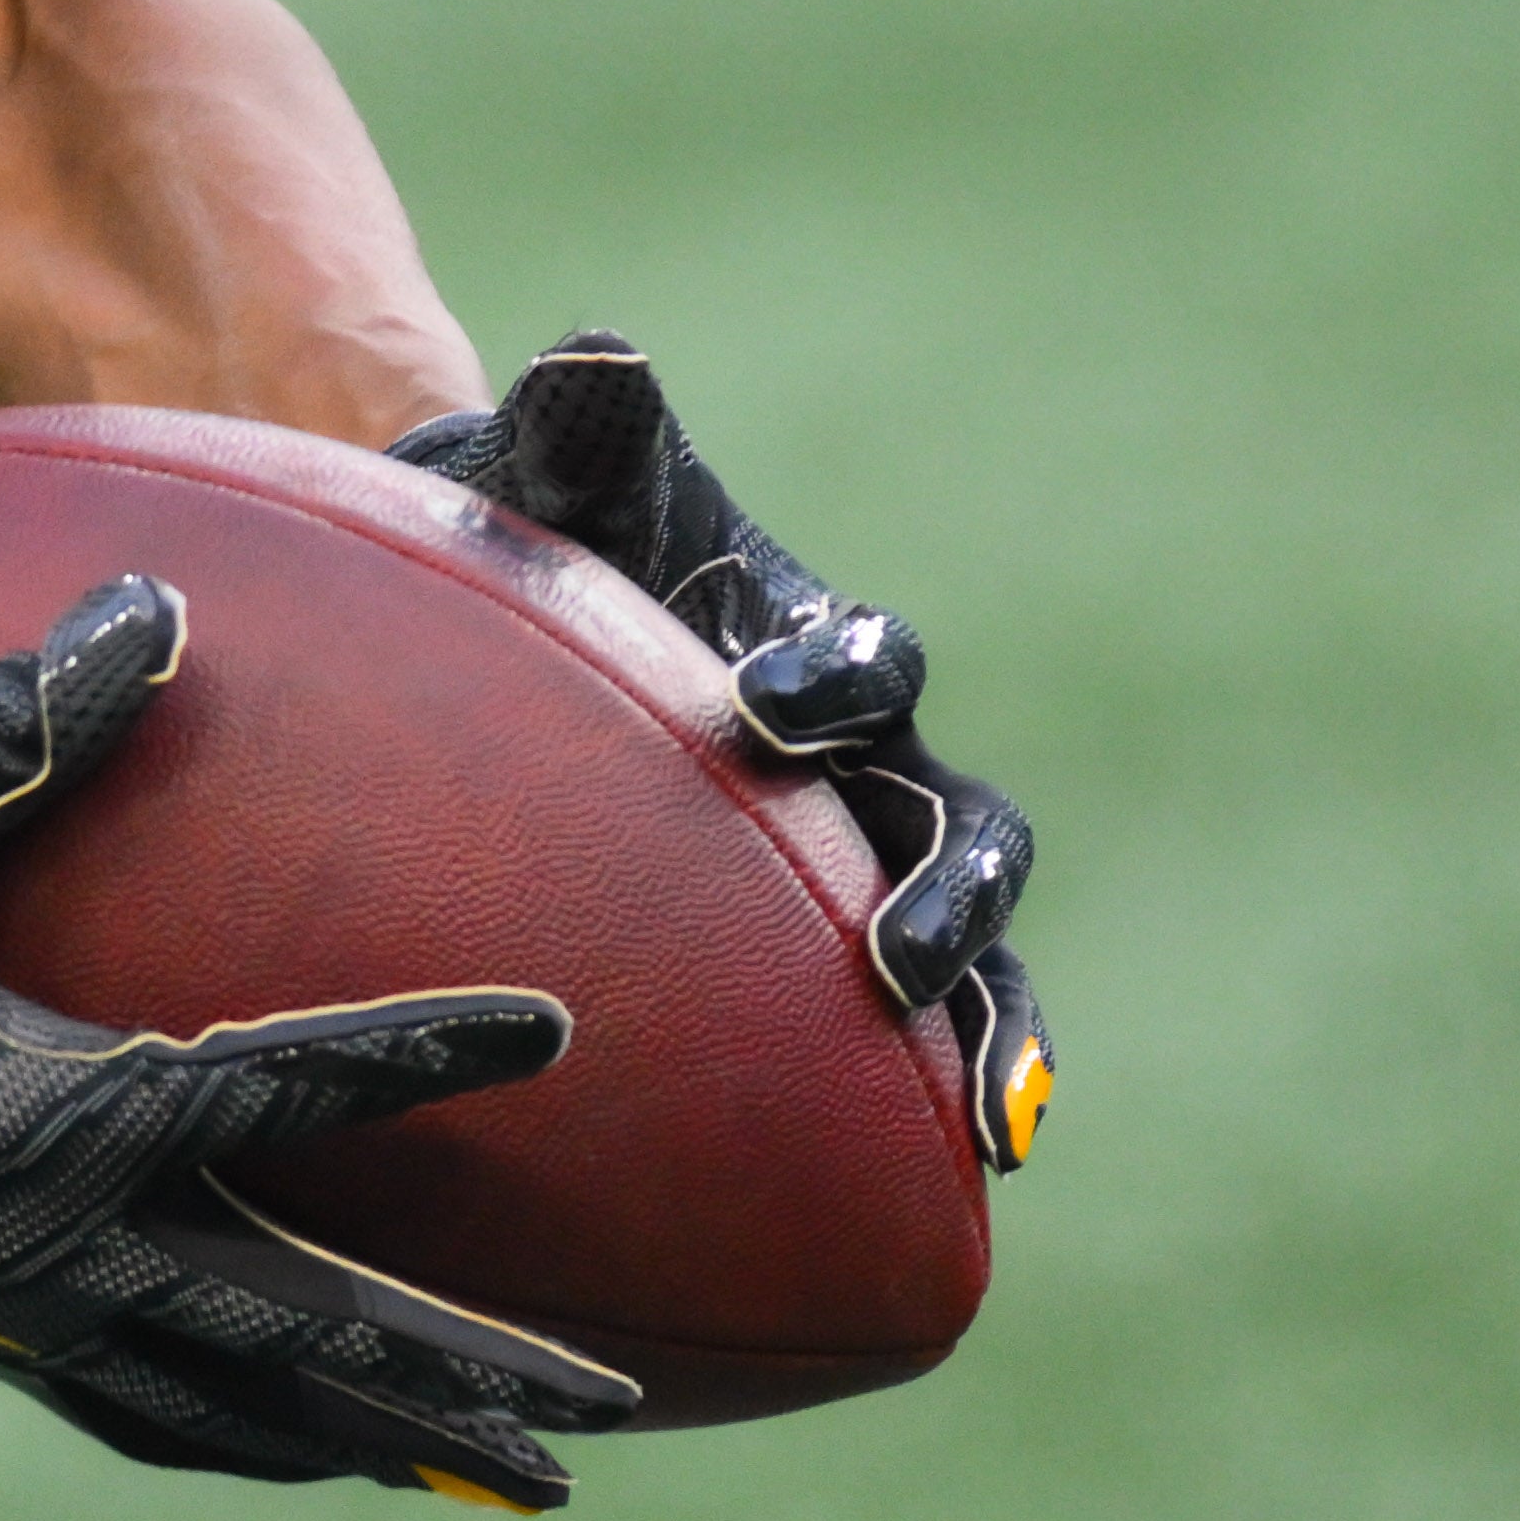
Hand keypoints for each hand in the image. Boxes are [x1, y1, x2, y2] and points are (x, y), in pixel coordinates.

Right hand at [0, 578, 633, 1503]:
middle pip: (298, 1330)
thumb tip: (157, 605)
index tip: (551, 1028)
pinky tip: (308, 1446)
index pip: (271, 1091)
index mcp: (31, 1123)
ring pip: (234, 1402)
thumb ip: (10, 714)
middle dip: (454, 1382)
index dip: (415, 1054)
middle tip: (606, 1423)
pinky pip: (148, 1411)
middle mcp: (42, 1246)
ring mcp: (8, 1306)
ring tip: (511, 1478)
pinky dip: (251, 1436)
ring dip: (375, 1437)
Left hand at [398, 331, 1051, 1172]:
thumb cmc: (546, 550)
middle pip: (960, 821)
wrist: (528, 628)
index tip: (759, 710)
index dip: (827, 679)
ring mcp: (867, 858)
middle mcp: (870, 757)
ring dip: (991, 1020)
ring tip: (991, 1123)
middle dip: (946, 891)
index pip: (860, 655)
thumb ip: (586, 431)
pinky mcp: (841, 944)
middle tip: (890, 957)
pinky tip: (981, 1171)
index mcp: (813, 638)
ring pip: (977, 945)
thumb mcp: (560, 489)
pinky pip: (926, 1033)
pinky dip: (963, 1086)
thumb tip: (594, 349)